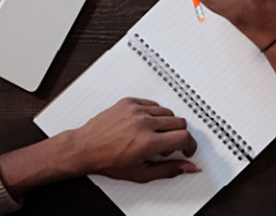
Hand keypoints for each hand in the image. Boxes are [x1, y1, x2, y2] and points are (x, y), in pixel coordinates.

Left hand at [67, 98, 199, 181]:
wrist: (85, 148)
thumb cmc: (108, 161)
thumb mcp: (141, 173)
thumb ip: (169, 170)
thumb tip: (188, 167)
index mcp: (147, 143)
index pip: (183, 137)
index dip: (190, 145)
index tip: (187, 149)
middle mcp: (143, 124)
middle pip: (179, 123)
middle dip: (178, 136)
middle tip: (167, 145)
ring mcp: (136, 111)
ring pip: (168, 112)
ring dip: (167, 125)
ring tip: (154, 135)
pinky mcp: (130, 102)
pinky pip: (153, 104)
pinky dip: (154, 115)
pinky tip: (145, 125)